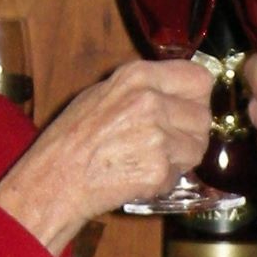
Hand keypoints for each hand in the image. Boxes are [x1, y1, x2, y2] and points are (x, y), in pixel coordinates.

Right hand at [0, 58, 214, 253]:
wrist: (53, 180)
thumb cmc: (72, 138)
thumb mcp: (104, 93)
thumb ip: (145, 88)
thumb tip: (181, 93)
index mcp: (138, 76)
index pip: (200, 78)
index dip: (198, 97)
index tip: (190, 108)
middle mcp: (150, 101)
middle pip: (203, 116)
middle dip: (190, 133)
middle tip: (165, 142)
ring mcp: (156, 135)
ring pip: (197, 148)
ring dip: (180, 159)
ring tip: (147, 159)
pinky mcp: (157, 168)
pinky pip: (180, 174)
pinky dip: (164, 181)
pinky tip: (138, 176)